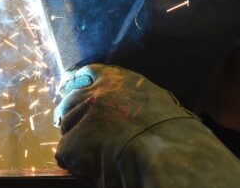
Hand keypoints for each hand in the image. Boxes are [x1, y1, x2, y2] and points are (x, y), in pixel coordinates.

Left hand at [53, 64, 193, 184]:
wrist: (168, 155)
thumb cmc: (173, 133)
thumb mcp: (155, 100)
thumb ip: (132, 95)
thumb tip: (126, 105)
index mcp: (117, 79)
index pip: (88, 72)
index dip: (77, 81)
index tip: (69, 85)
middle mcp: (96, 92)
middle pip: (71, 98)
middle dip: (70, 111)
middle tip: (71, 124)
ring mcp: (84, 114)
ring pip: (66, 123)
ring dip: (74, 136)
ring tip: (91, 150)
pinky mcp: (75, 139)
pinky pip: (65, 149)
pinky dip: (74, 159)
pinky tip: (90, 166)